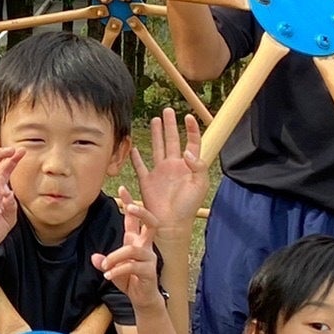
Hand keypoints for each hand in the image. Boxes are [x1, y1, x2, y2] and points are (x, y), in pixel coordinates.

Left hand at [93, 190, 164, 306]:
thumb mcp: (113, 268)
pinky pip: (132, 266)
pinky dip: (118, 270)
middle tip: (130, 207)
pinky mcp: (149, 271)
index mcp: (136, 241)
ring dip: (115, 256)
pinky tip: (108, 275)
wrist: (143, 299)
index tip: (122, 188)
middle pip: (151, 222)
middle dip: (141, 212)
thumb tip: (94, 258)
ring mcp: (149, 258)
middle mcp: (145, 246)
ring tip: (104, 266)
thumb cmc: (130, 280)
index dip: (129, 202)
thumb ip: (105, 261)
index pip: (135, 219)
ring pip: (133, 249)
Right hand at [130, 110, 207, 226]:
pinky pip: (140, 166)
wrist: (171, 224)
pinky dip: (136, 157)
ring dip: (156, 134)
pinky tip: (134, 147)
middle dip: (170, 125)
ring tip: (155, 120)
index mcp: (187, 166)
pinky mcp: (147, 181)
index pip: (191, 143)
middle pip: (172, 140)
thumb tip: (187, 150)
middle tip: (167, 110)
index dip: (191, 130)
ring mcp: (160, 173)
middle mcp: (173, 166)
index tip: (188, 117)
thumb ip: (198, 166)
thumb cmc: (188, 206)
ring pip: (157, 147)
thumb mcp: (199, 185)